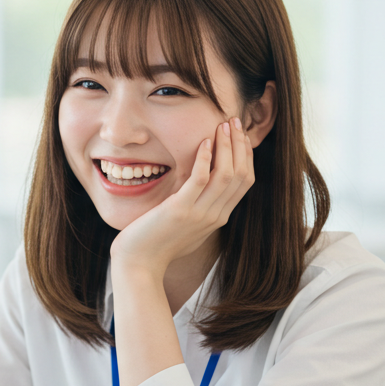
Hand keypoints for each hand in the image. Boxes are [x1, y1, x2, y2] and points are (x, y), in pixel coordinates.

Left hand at [109, 117, 254, 277]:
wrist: (140, 264)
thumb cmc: (159, 243)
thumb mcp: (188, 225)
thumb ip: (201, 208)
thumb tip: (204, 187)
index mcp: (219, 217)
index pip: (244, 181)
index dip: (245, 155)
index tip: (238, 134)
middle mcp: (215, 216)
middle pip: (241, 175)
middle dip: (240, 145)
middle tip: (234, 121)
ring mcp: (200, 214)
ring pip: (226, 174)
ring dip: (226, 146)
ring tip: (222, 125)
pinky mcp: (180, 210)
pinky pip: (200, 179)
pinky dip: (205, 158)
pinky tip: (204, 142)